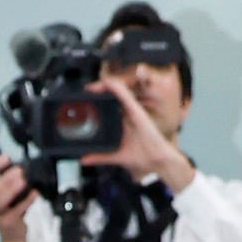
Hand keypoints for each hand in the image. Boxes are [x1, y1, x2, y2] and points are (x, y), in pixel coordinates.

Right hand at [0, 151, 33, 241]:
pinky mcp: (8, 222)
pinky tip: (34, 193)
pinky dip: (27, 200)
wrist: (12, 236)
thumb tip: (20, 166)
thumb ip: (9, 182)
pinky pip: (17, 210)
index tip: (6, 157)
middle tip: (19, 171)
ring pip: (0, 201)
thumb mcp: (7, 195)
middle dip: (6, 179)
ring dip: (12, 189)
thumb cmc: (10, 211)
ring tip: (23, 181)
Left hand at [96, 75, 194, 190]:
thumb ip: (100, 157)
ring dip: (106, 84)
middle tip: (86, 89)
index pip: (110, 104)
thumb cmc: (145, 157)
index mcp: (124, 120)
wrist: (157, 161)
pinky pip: (125, 94)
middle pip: (114, 95)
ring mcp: (133, 110)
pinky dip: (115, 87)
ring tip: (94, 83)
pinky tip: (106, 81)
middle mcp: (129, 112)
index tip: (85, 96)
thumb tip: (84, 159)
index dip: (99, 98)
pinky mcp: (136, 110)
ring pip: (118, 90)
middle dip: (100, 88)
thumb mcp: (117, 156)